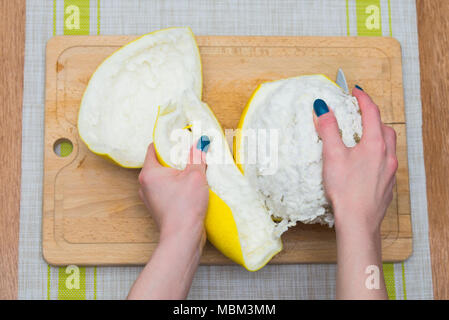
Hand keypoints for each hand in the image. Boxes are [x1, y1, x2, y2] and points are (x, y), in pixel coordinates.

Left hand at [138, 142, 208, 241]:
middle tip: (191, 155)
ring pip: (164, 178)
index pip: (154, 148)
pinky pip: (167, 190)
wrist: (183, 237)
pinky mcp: (159, 208)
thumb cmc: (185, 207)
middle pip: (159, 163)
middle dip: (175, 159)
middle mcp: (145, 185)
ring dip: (177, 174)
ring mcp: (150, 198)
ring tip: (193, 172)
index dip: (168, 142)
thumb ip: (197, 156)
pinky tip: (191, 188)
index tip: (181, 140)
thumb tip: (201, 142)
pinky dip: (177, 187)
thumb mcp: (196, 175)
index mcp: (149, 173)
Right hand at [314, 86, 396, 299]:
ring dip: (377, 135)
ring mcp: (390, 172)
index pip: (372, 112)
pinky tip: (366, 163)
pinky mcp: (387, 185)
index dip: (363, 99)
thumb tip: (322, 107)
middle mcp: (386, 156)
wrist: (358, 222)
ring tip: (362, 137)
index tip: (355, 90)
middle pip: (384, 128)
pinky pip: (386, 161)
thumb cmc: (346, 190)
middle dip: (373, 117)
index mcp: (375, 144)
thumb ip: (328, 129)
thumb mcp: (333, 155)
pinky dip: (378, 153)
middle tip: (359, 113)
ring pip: (388, 146)